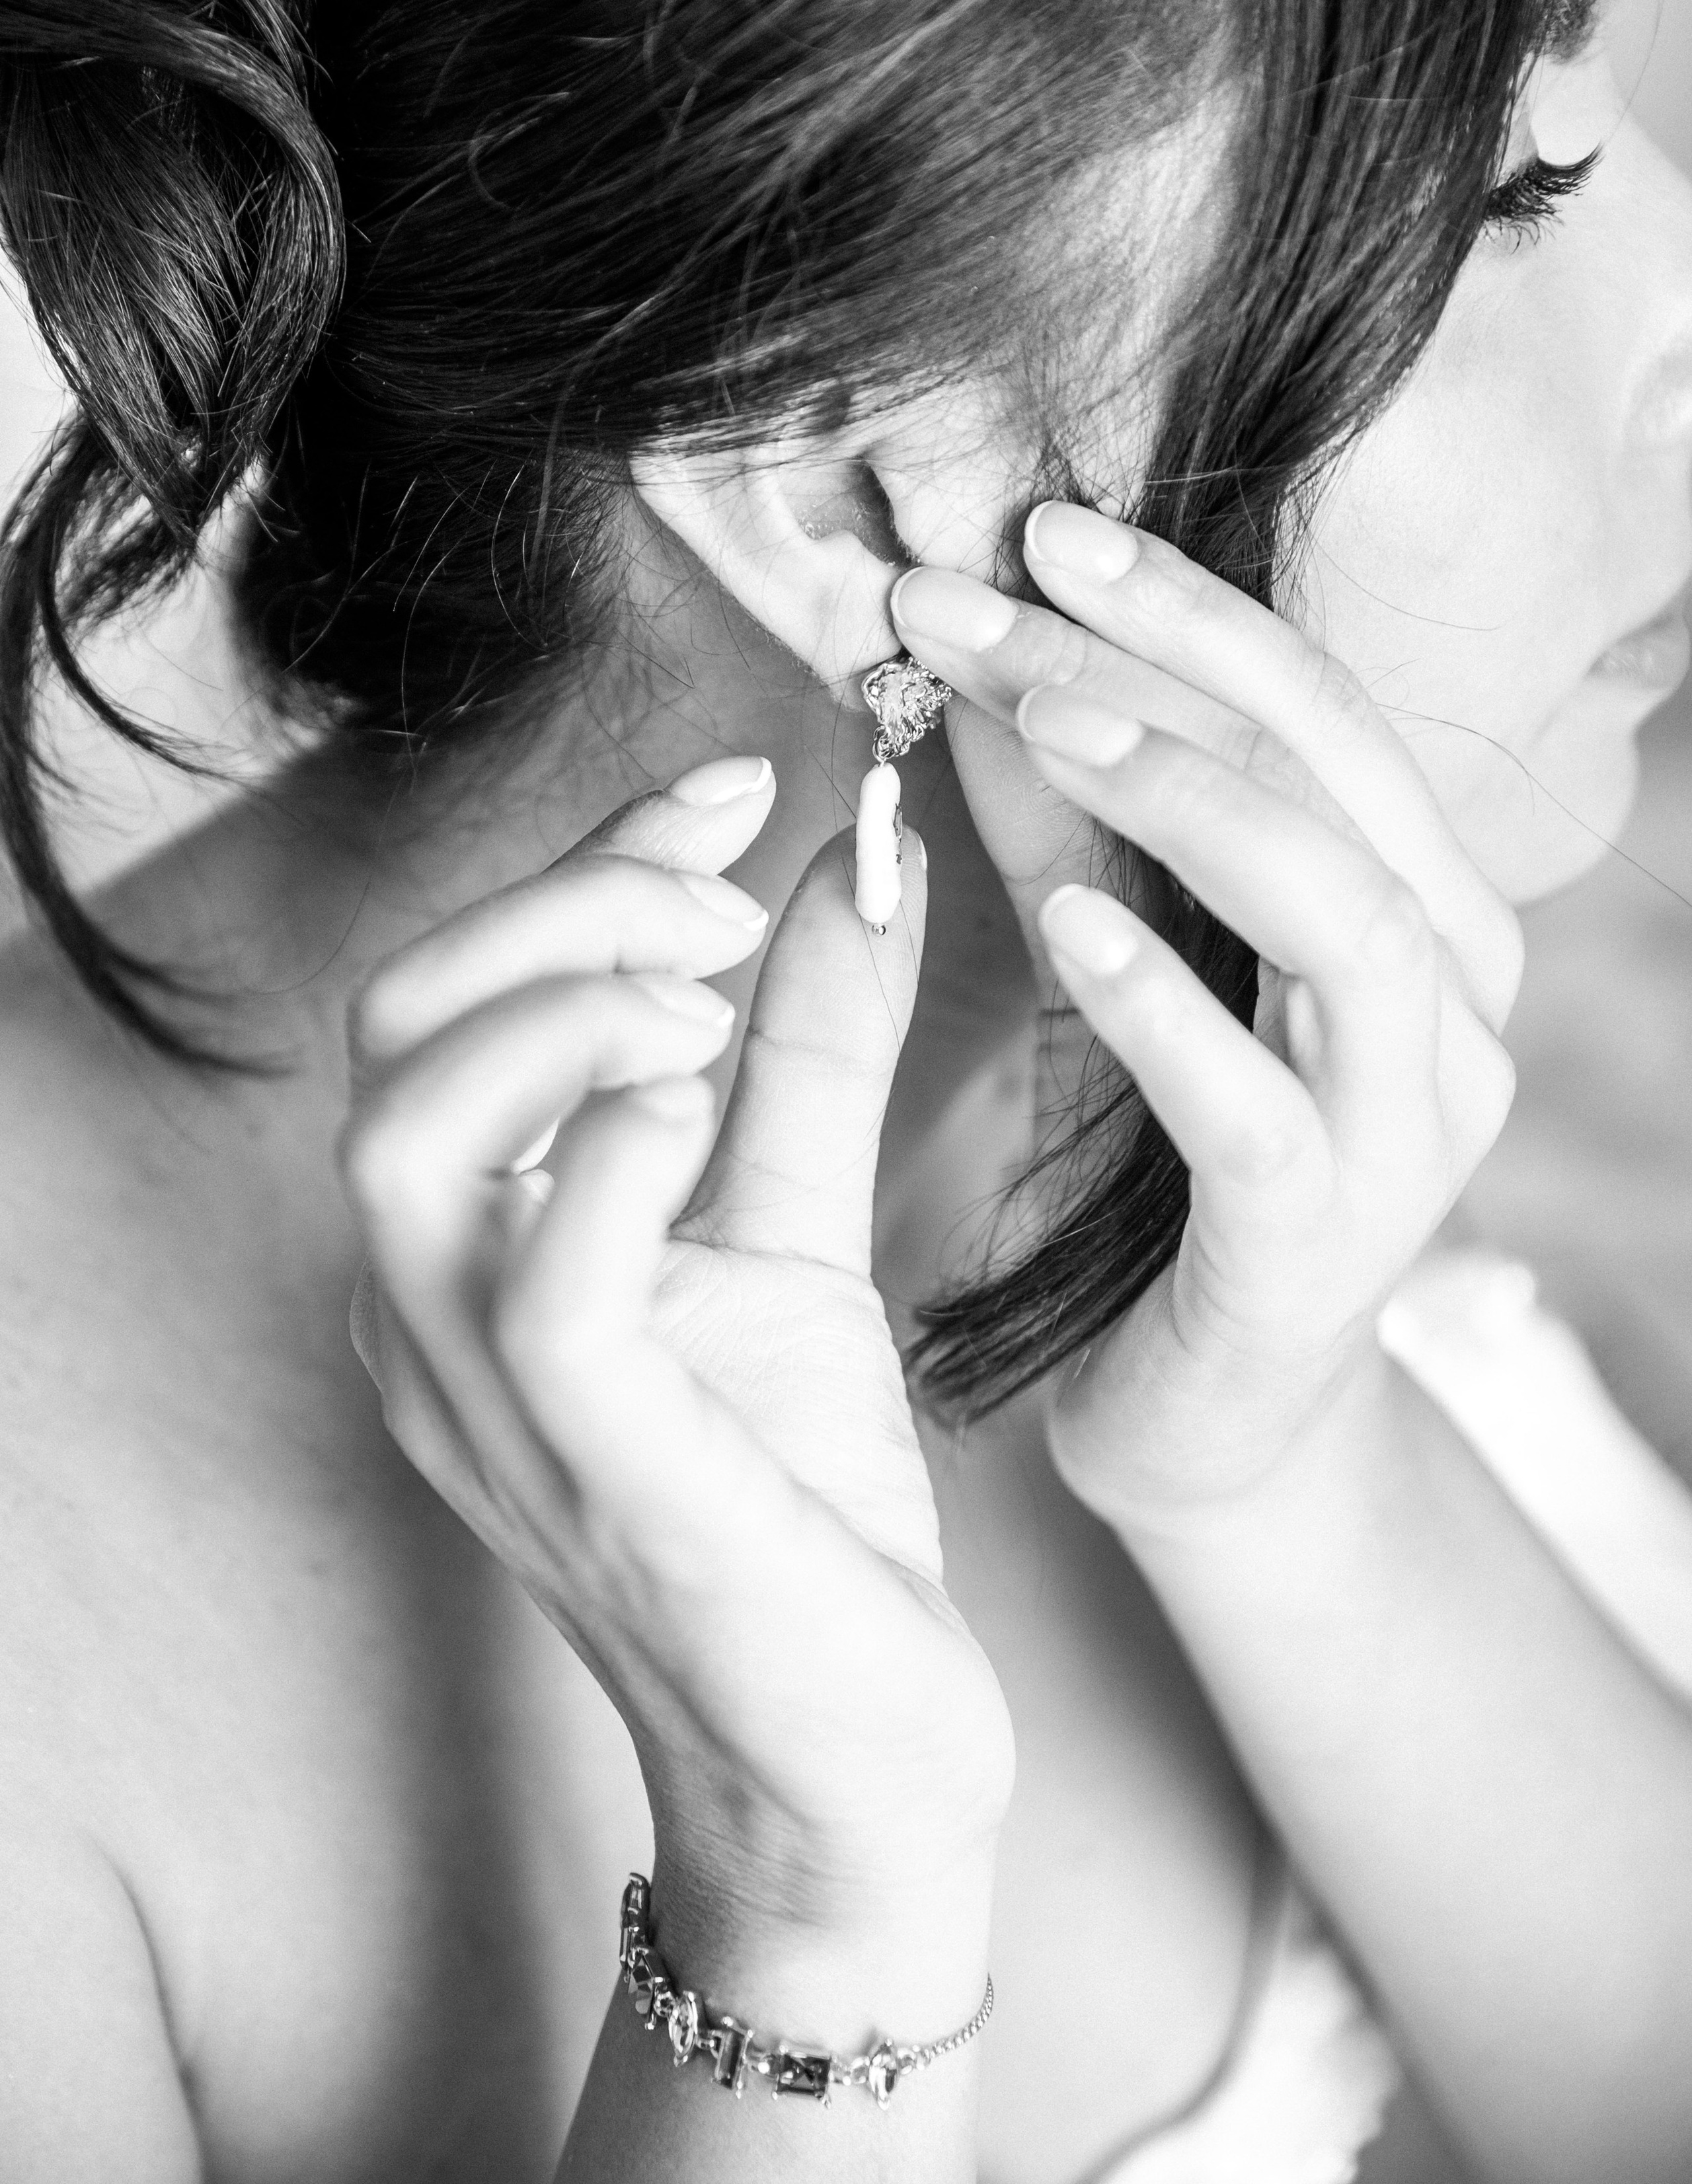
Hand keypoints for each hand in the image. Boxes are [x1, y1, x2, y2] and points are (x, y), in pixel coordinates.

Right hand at [340, 759, 1010, 2016]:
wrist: (855, 1759)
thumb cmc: (799, 1495)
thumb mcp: (796, 1227)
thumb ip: (810, 1052)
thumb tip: (861, 863)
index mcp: (464, 1250)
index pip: (445, 1002)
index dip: (583, 868)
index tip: (742, 790)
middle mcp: (429, 1316)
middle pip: (400, 1036)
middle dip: (564, 913)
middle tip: (725, 892)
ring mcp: (488, 1402)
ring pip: (417, 1140)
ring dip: (570, 1009)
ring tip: (719, 990)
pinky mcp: (594, 1472)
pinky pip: (544, 1283)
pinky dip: (617, 1151)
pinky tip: (715, 1100)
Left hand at [891, 504, 1522, 1528]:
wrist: (1208, 1418)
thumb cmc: (1161, 1169)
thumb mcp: (1114, 961)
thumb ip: (1065, 824)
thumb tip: (981, 658)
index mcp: (1422, 907)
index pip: (1316, 711)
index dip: (1180, 606)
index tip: (1032, 531)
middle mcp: (1454, 1000)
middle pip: (1330, 778)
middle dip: (1154, 666)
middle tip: (989, 597)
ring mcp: (1409, 1128)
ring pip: (1340, 914)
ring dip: (1183, 795)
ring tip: (1038, 716)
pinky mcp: (1326, 1243)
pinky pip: (1257, 1108)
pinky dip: (1164, 1005)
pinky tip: (1066, 927)